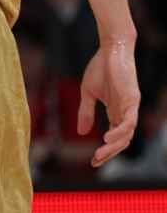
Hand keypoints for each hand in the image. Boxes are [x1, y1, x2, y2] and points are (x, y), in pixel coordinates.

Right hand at [79, 40, 139, 166]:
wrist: (111, 50)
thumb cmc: (100, 68)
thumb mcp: (88, 93)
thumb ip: (86, 112)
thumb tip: (81, 132)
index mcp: (116, 112)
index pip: (114, 138)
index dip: (105, 151)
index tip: (93, 162)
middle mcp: (125, 112)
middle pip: (122, 140)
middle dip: (109, 153)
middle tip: (95, 162)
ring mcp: (130, 107)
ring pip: (127, 134)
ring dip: (113, 146)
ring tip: (99, 153)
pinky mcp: (132, 100)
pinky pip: (129, 121)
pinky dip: (120, 131)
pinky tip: (107, 137)